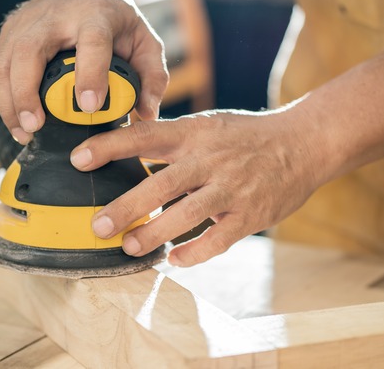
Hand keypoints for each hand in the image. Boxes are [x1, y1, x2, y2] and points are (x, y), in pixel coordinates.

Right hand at [0, 0, 168, 143]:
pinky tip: (15, 122)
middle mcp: (55, 16)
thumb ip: (153, 76)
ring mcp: (26, 22)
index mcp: (95, 15)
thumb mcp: (144, 39)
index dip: (90, 73)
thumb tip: (148, 112)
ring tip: (23, 133)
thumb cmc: (114, 19)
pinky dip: (3, 98)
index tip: (88, 106)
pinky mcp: (8, 32)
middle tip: (34, 127)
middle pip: (30, 51)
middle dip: (27, 92)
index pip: (92, 41)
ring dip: (10, 102)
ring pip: (6, 62)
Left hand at [69, 107, 330, 266]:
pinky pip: (218, 239)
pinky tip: (174, 259)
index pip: (144, 136)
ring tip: (129, 246)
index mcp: (194, 133)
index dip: (110, 146)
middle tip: (97, 226)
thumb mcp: (207, 125)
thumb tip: (124, 143)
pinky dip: (194, 253)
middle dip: (125, 207)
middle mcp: (210, 159)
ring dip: (154, 234)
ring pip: (186, 216)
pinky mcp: (251, 214)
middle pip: (160, 184)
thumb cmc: (246, 136)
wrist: (304, 142)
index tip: (78, 159)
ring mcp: (232, 188)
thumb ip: (171, 138)